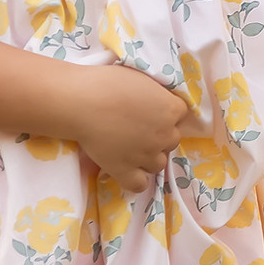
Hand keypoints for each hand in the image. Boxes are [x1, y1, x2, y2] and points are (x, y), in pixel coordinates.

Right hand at [66, 63, 192, 193]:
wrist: (83, 103)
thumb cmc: (109, 83)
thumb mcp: (142, 79)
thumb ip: (156, 94)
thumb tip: (156, 101)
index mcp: (171, 110)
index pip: (180, 115)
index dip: (165, 113)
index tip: (150, 110)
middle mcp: (165, 135)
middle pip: (171, 141)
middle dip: (158, 136)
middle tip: (137, 129)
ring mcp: (147, 156)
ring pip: (158, 164)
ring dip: (148, 158)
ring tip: (130, 149)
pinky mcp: (126, 171)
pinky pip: (139, 184)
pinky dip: (135, 179)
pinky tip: (126, 170)